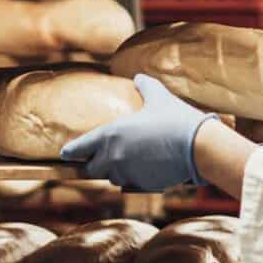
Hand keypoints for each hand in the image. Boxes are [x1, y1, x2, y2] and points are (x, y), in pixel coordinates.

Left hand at [60, 75, 217, 190]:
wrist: (197, 146)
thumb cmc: (176, 119)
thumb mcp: (159, 97)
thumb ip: (145, 86)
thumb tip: (139, 77)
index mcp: (110, 134)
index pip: (80, 147)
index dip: (71, 151)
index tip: (64, 154)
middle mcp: (113, 156)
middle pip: (93, 168)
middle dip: (97, 163)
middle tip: (103, 157)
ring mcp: (127, 173)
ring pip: (113, 177)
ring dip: (117, 171)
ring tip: (130, 160)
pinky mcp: (142, 185)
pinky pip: (132, 183)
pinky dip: (135, 177)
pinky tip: (148, 167)